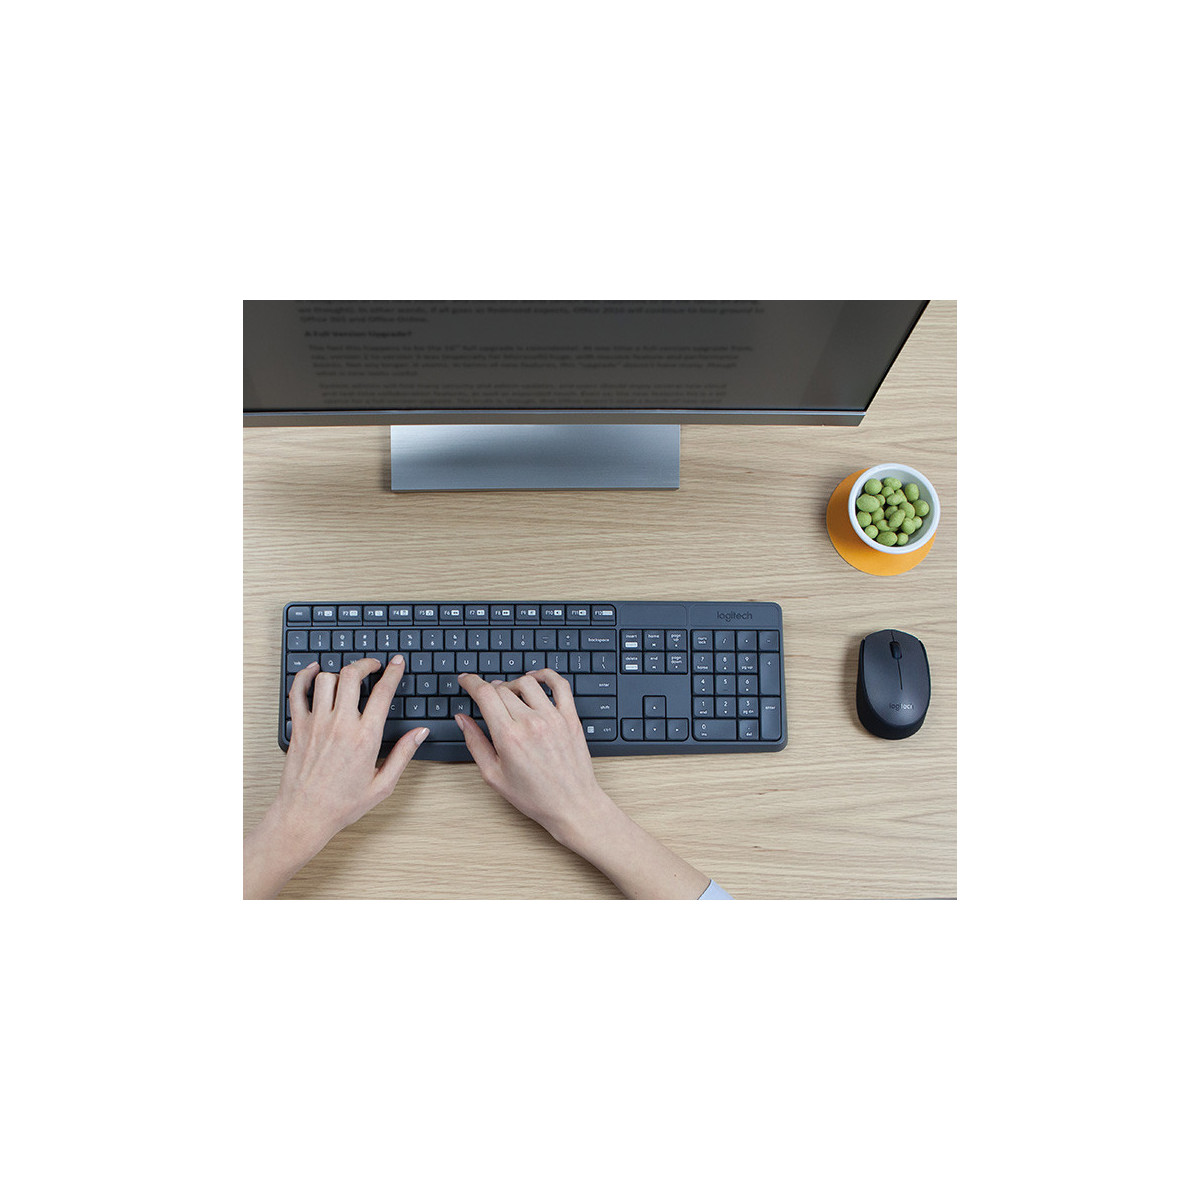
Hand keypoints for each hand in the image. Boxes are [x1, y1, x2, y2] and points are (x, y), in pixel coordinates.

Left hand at [244, 656, 427, 897]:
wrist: (305, 815)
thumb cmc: (342, 804)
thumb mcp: (383, 784)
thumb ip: (404, 754)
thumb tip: (420, 733)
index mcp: (365, 738)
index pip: (383, 693)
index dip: (392, 672)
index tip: (396, 663)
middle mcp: (340, 725)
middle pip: (352, 675)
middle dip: (365, 664)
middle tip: (372, 666)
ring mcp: (317, 724)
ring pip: (326, 679)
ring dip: (339, 673)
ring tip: (347, 678)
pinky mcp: (298, 727)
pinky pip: (297, 692)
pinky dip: (304, 676)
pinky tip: (314, 672)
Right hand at [455, 670, 710, 898]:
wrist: (571, 805)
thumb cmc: (534, 796)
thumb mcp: (494, 776)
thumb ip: (475, 743)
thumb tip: (462, 719)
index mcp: (508, 736)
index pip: (485, 694)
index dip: (471, 682)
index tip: (466, 680)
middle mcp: (530, 722)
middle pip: (502, 688)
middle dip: (490, 689)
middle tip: (487, 699)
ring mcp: (553, 717)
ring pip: (527, 683)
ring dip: (513, 684)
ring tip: (509, 696)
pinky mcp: (570, 718)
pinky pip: (560, 685)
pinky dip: (546, 675)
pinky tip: (537, 678)